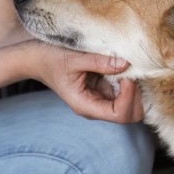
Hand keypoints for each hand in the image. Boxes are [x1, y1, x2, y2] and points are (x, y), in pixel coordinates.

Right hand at [26, 41, 143, 123]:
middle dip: (136, 96)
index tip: (126, 76)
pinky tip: (123, 66)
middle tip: (131, 72)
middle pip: (130, 115)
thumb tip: (125, 64)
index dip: (129, 97)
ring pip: (131, 103)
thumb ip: (99, 62)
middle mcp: (95, 106)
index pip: (119, 114)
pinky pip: (124, 90)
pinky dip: (129, 80)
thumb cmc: (51, 59)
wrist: (37, 59)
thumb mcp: (73, 58)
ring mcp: (101, 98)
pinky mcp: (103, 88)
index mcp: (85, 106)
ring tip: (127, 67)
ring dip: (134, 87)